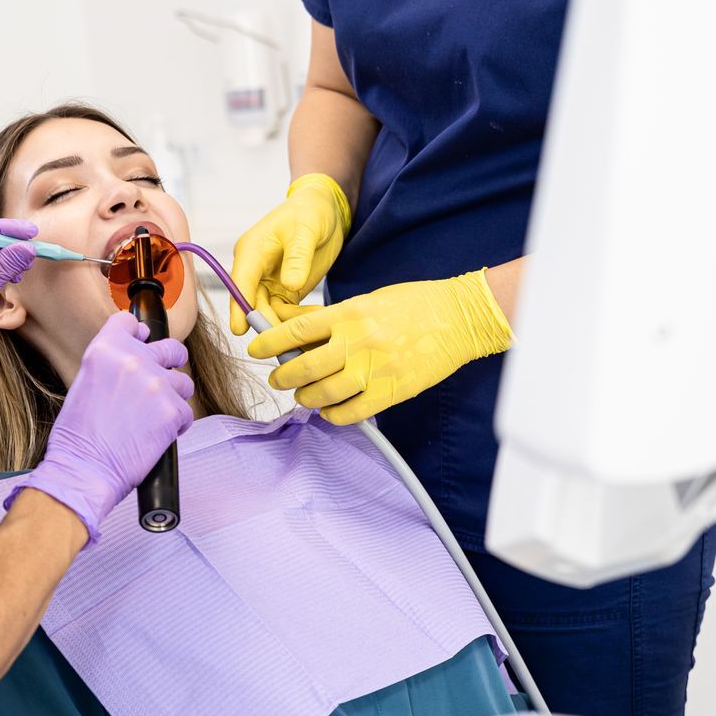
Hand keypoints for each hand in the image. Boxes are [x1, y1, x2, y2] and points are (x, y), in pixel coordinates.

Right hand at [21, 313, 194, 542]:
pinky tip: (156, 435)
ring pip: (184, 382)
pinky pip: (186, 412)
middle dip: (171, 361)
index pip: (131, 322)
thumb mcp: (86, 381)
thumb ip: (112, 364)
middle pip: (171, 347)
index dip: (139, 334)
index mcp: (106, 349)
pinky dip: (176, 425)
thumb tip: (136, 352)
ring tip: (154, 417)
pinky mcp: (172, 410)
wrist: (84, 469)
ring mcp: (156, 384)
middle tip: (163, 378)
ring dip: (174, 397)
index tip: (142, 342)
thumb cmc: (78, 435)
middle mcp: (133, 360)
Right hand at [227, 174, 351, 335]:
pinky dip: (295, 320)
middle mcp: (255, 269)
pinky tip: (313, 325)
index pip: (240, 283)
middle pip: (252, 303)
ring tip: (304, 337)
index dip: (239, 307)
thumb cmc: (310, 211)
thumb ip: (298, 257)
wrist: (324, 207)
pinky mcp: (285, 289)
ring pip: (268, 311)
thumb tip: (290, 285)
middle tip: (282, 345)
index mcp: (251, 251)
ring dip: (283, 325)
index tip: (240, 330)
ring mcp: (268, 281)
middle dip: (265, 323)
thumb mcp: (305, 230)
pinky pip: (284, 311)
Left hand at [247, 270, 511, 424]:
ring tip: (303, 396)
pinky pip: (352, 413)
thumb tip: (293, 328)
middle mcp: (358, 342)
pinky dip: (334, 415)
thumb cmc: (414, 304)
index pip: (295, 331)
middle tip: (278, 379)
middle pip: (303, 367)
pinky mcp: (392, 392)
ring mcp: (375, 370)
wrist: (459, 318)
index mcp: (349, 314)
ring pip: (323, 394)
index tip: (256, 350)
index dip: (269, 343)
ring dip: (305, 398)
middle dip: (283, 377)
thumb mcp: (367, 299)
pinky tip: (330, 410)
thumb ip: (332, 317)